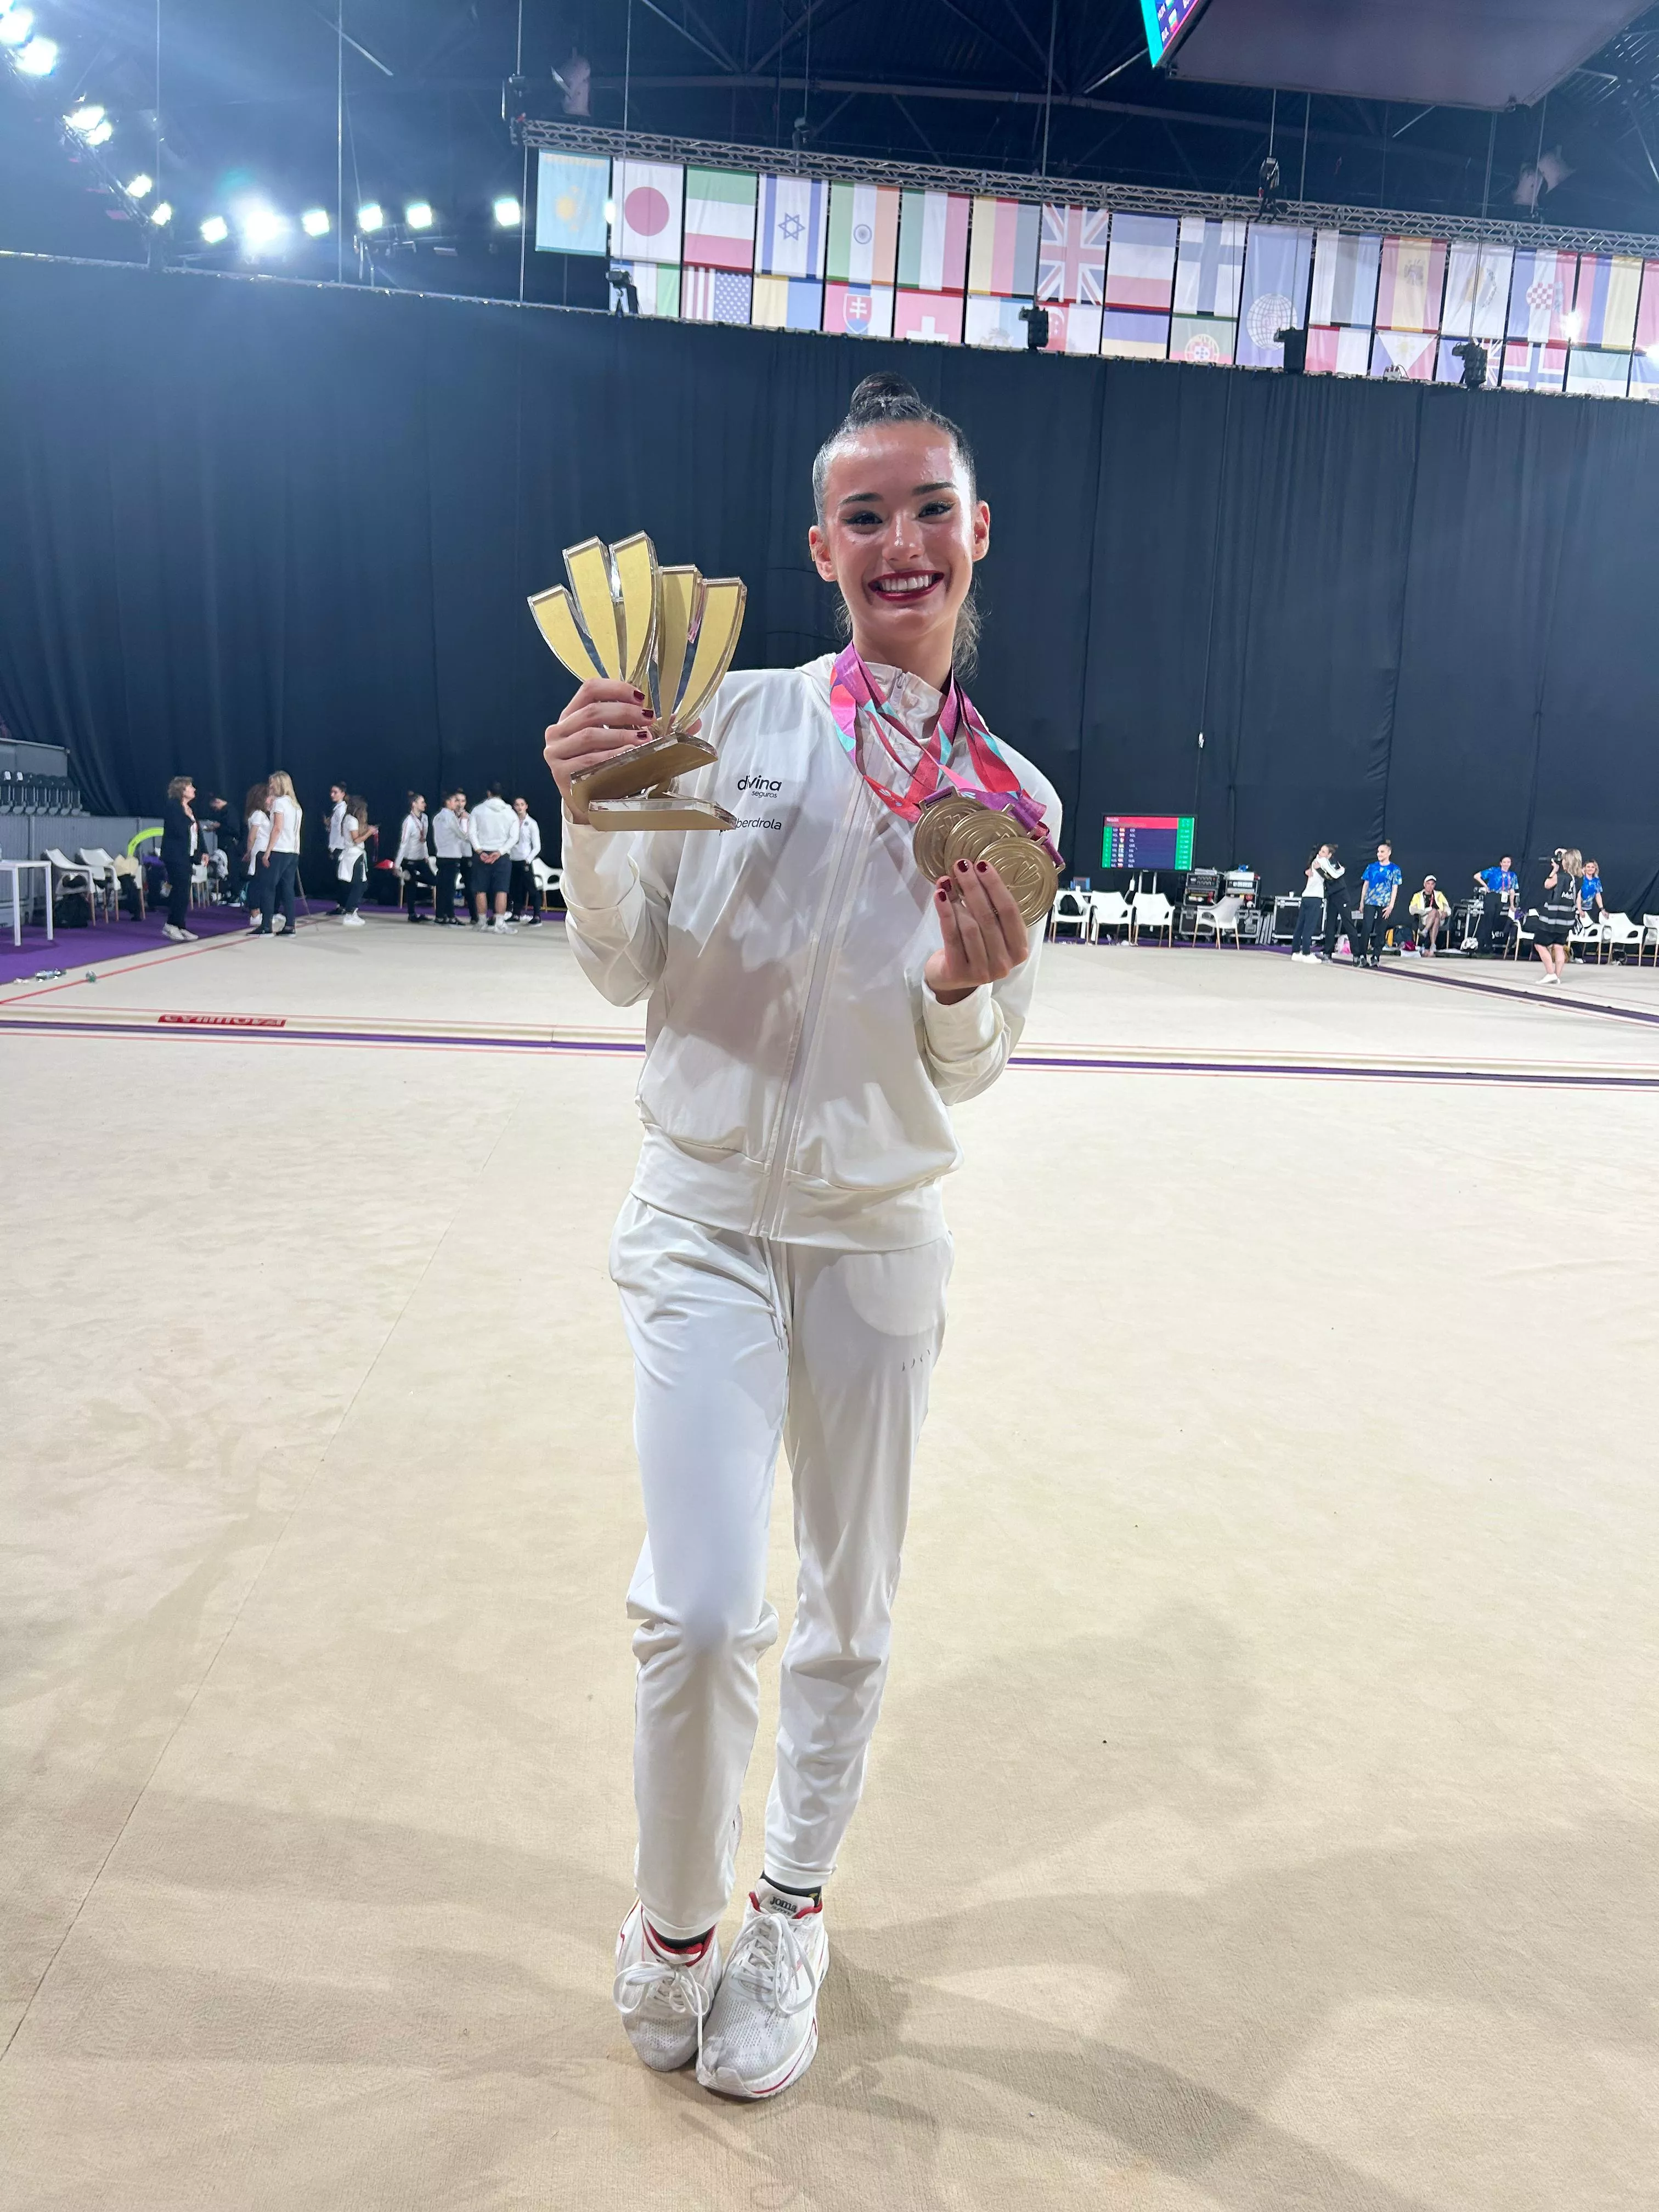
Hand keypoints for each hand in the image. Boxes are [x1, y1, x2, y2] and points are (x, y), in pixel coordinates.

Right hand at [543, 678, 659, 822]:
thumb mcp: (621, 743)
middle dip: (624, 713)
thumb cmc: (605, 768)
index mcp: (571, 715)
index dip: (615, 688)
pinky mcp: (560, 773)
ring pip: (589, 735)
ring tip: (644, 739)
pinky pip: (588, 761)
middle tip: (649, 718)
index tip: (640, 697)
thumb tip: (693, 722)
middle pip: (592, 712)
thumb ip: (648, 728)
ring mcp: (556, 752)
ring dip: (620, 735)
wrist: (587, 804)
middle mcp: (558, 730)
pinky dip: (611, 757)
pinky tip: (628, 756)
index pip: (589, 690)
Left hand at [925, 858, 1028, 1002]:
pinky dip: (946, 913)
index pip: (1009, 911)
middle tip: (961, 865)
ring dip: (957, 898)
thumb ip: (992, 910)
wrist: (952, 980)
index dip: (996, 886)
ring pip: (970, 926)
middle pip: (989, 916)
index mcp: (1019, 950)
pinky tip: (940, 895)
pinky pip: (952, 936)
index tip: (982, 864)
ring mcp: (982, 971)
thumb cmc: (975, 949)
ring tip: (947, 880)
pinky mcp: (959, 972)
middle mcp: (1004, 963)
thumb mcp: (992, 933)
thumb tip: (977, 871)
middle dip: (974, 887)